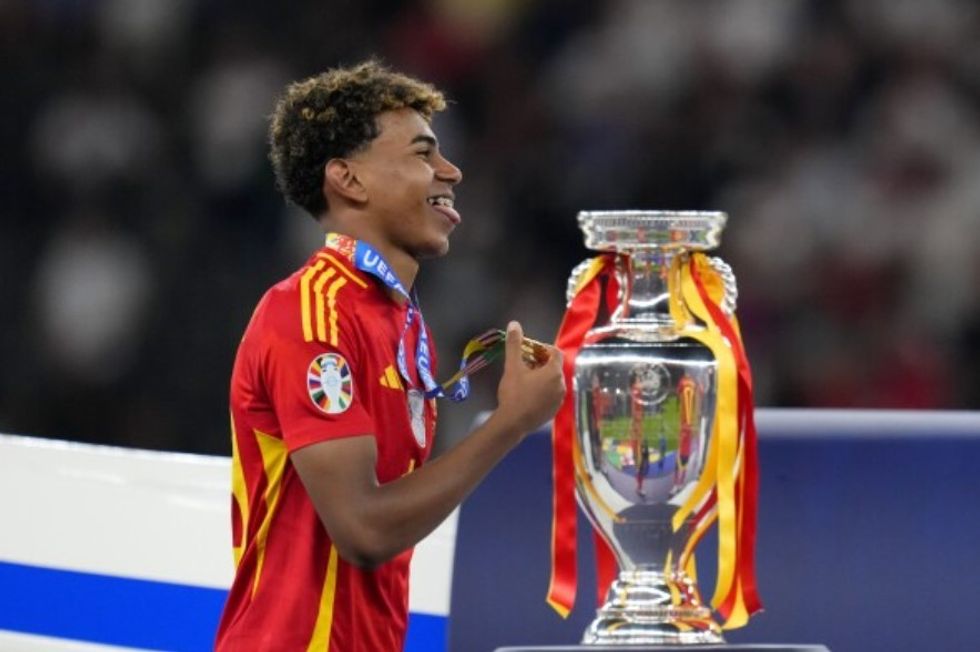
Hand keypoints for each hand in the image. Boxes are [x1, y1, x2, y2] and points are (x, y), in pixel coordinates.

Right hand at [494, 321, 564, 435]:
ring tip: (526, 379)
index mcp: (554, 372)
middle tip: (525, 364)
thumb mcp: (512, 366)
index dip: (544, 349)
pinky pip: (552, 395)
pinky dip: (544, 391)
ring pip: (554, 382)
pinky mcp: (554, 411)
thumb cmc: (514, 392)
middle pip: (555, 368)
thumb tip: (514, 324)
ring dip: (543, 377)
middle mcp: (561, 385)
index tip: (530, 351)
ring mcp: (559, 400)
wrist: (513, 422)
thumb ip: (514, 344)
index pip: (556, 353)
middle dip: (542, 363)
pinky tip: (530, 394)